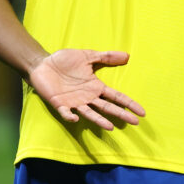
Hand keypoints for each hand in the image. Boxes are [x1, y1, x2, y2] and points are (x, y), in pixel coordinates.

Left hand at [27, 49, 145, 129]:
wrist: (42, 64)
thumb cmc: (64, 61)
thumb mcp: (88, 56)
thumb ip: (106, 57)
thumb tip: (127, 56)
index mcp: (95, 87)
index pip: (116, 96)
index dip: (129, 103)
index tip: (141, 112)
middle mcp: (87, 97)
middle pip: (107, 107)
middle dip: (121, 114)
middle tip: (134, 122)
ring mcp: (74, 102)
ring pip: (90, 113)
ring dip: (99, 120)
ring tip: (110, 127)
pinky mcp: (59, 104)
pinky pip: (66, 113)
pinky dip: (70, 116)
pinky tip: (76, 118)